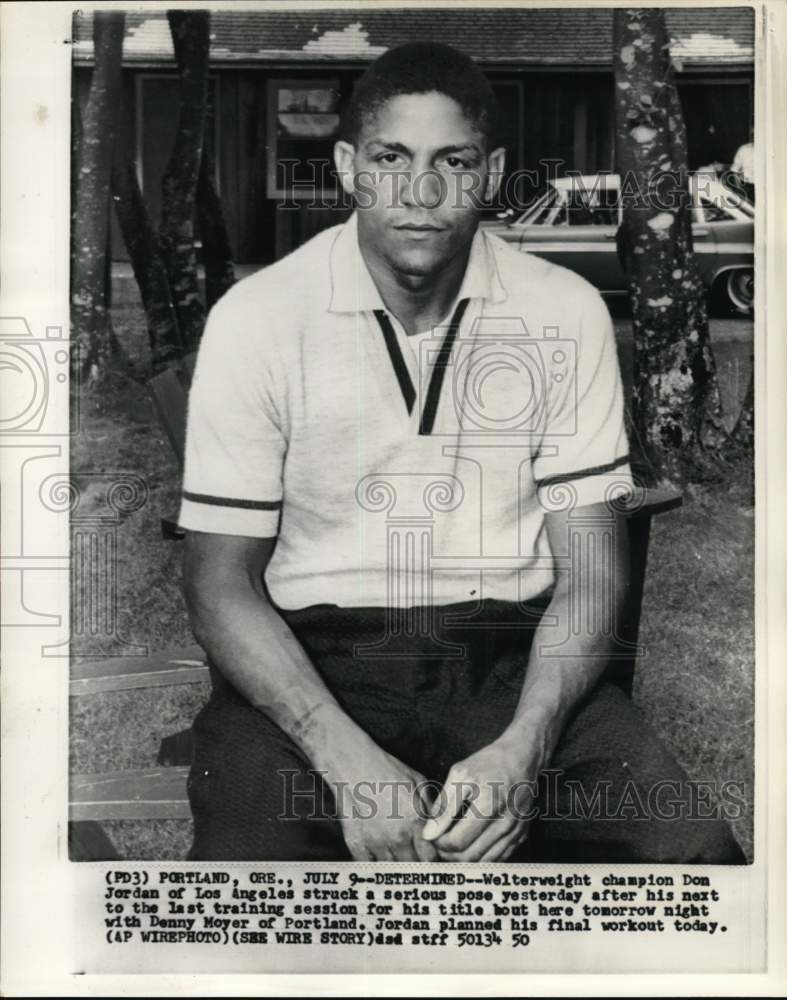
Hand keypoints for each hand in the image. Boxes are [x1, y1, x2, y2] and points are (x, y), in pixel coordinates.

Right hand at [325, 743, 438, 861]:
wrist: (352, 763)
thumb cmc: (386, 769)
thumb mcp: (418, 782)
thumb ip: (431, 810)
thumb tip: (439, 829)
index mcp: (415, 820)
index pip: (430, 857)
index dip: (431, 858)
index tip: (429, 856)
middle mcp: (397, 836)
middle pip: (412, 867)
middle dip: (415, 863)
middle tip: (413, 856)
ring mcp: (375, 842)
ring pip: (392, 870)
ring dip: (396, 864)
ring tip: (396, 855)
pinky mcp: (356, 844)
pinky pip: (369, 866)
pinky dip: (375, 862)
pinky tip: (378, 853)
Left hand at [421, 735, 541, 861]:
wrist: (522, 757)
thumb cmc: (489, 763)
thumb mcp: (460, 775)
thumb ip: (444, 806)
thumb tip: (429, 834)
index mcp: (488, 807)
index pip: (457, 842)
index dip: (439, 844)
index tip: (432, 836)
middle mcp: (505, 824)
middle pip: (470, 856)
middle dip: (449, 854)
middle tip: (438, 843)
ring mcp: (515, 832)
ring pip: (484, 862)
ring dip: (464, 859)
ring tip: (452, 845)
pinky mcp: (521, 835)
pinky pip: (498, 858)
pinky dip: (481, 857)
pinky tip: (471, 845)